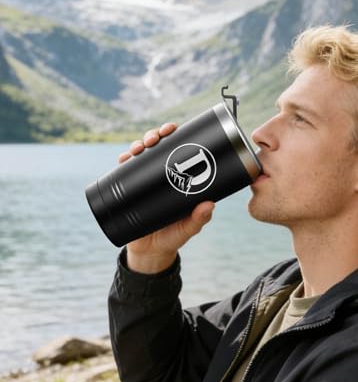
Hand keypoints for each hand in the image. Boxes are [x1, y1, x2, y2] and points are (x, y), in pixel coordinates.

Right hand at [119, 122, 214, 273]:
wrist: (151, 252)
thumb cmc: (174, 236)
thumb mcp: (189, 228)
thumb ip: (199, 219)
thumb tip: (209, 205)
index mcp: (179, 177)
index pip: (178, 148)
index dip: (175, 135)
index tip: (173, 128)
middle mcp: (161, 174)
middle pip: (158, 147)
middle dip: (155, 136)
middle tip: (155, 138)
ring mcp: (144, 181)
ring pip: (141, 155)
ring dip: (138, 144)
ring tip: (139, 147)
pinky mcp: (129, 190)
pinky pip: (124, 171)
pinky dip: (124, 161)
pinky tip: (124, 158)